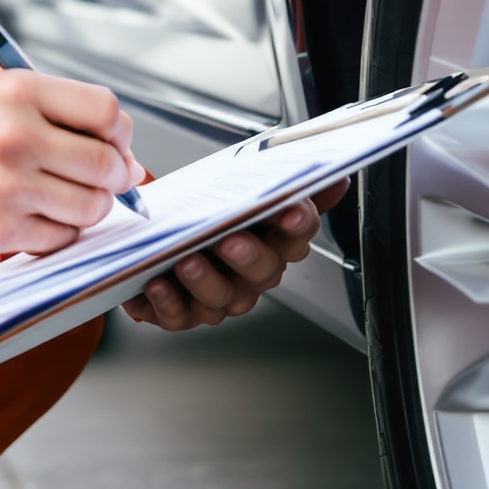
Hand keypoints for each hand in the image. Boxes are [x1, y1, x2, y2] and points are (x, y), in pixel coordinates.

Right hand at [0, 68, 147, 254]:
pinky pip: (61, 237)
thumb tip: (124, 153)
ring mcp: (7, 186)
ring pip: (91, 206)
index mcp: (18, 92)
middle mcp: (15, 136)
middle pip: (106, 163)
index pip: (105, 111)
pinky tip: (38, 215)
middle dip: (113, 175)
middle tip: (100, 178)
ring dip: (90, 206)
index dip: (119, 132)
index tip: (113, 143)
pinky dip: (60, 230)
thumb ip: (58, 110)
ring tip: (66, 196)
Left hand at [123, 177, 349, 331]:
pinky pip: (180, 315)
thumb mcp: (236, 187)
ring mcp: (219, 298)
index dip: (297, 222)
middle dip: (248, 256)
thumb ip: (282, 180)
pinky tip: (158, 284)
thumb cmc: (202, 218)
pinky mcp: (182, 313)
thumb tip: (333, 173)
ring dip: (205, 280)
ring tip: (186, 261)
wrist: (155, 239)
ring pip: (222, 297)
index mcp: (272, 243)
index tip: (290, 208)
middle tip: (229, 241)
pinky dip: (169, 301)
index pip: (298, 234)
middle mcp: (250, 276)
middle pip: (263, 271)